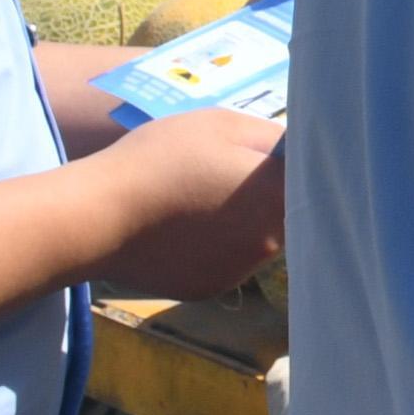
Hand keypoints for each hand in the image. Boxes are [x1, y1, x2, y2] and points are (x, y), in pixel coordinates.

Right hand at [85, 107, 288, 298]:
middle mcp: (272, 242)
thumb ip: (272, 139)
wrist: (98, 217)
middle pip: (288, 214)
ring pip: (258, 240)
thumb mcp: (221, 125)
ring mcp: (241, 271)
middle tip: (229, 176)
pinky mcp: (210, 289)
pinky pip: (227, 262)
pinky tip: (182, 230)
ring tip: (199, 202)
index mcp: (279, 196)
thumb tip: (296, 152)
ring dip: (243, 223)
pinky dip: (214, 248)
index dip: (301, 169)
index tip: (282, 159)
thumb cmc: (160, 160)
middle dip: (268, 196)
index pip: (315, 181)